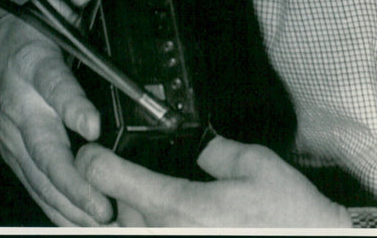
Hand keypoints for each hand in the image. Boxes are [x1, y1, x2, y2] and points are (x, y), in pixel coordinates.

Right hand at [0, 0, 129, 225]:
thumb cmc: (27, 31)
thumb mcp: (54, 1)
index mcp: (32, 63)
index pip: (53, 84)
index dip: (71, 106)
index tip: (92, 126)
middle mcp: (20, 105)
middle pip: (43, 147)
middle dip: (73, 179)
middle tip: (103, 203)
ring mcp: (14, 136)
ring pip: (39, 176)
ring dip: (68, 203)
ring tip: (101, 221)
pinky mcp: (15, 156)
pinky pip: (34, 187)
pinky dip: (55, 209)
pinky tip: (80, 224)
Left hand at [75, 135, 352, 227]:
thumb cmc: (288, 216)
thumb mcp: (255, 164)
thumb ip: (216, 150)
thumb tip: (198, 147)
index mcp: (181, 205)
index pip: (113, 179)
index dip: (93, 160)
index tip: (88, 151)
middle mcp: (168, 235)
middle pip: (117, 210)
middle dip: (121, 190)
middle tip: (137, 172)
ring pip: (131, 233)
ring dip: (136, 216)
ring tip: (156, 201)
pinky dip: (153, 229)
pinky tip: (174, 220)